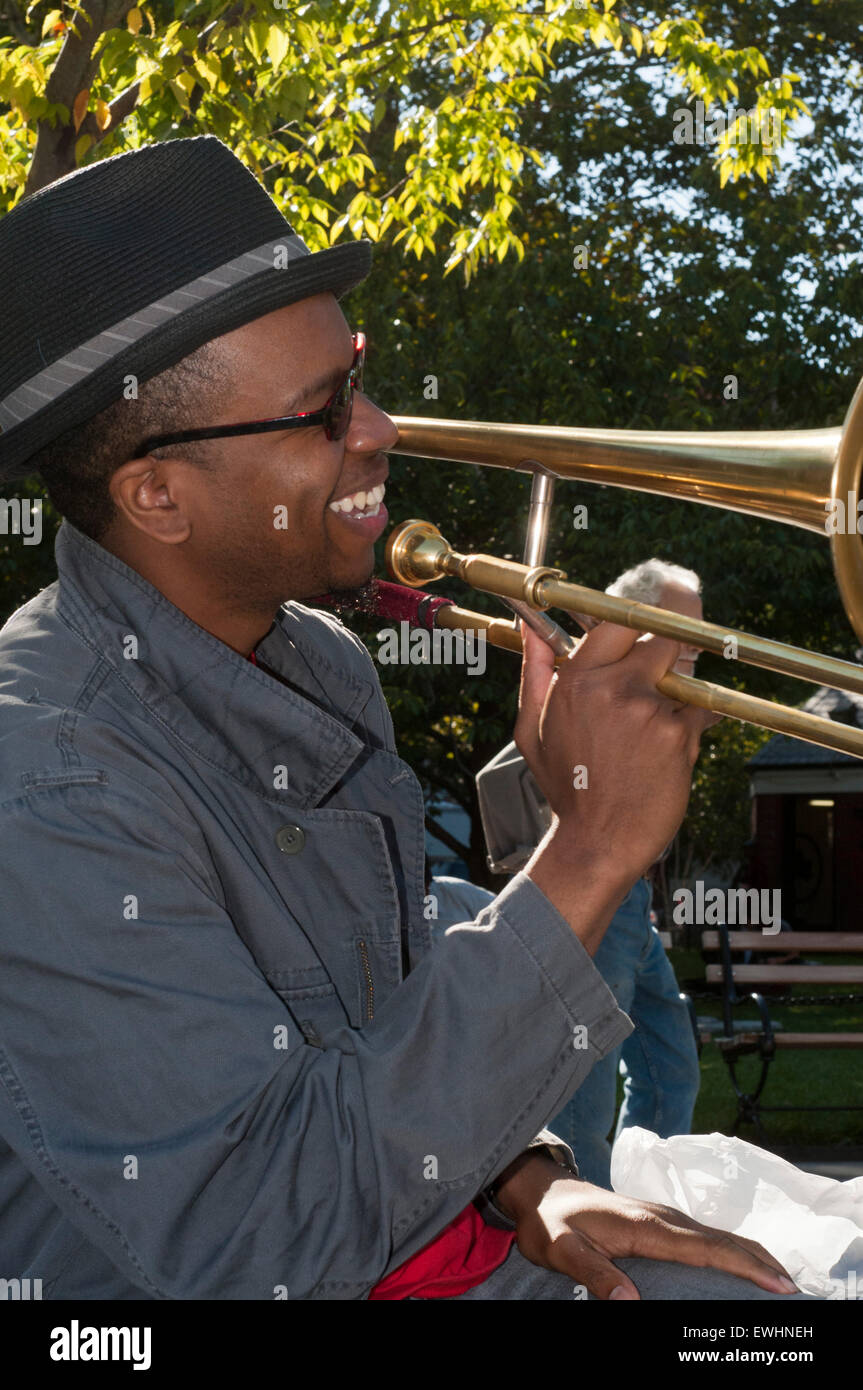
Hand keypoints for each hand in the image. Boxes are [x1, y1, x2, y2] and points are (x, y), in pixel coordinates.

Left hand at [494, 1154, 797, 1300]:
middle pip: (721, 1239)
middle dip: (759, 1260)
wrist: (540, 1188)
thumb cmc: (550, 1220)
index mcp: (644, 1225)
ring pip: (716, 1235)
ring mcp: (661, 1216)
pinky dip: (730, 1249)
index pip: (705, 1247)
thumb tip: (630, 1301)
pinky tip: (740, 1261)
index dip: (743, 1265)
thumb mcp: (561, 1249)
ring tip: (778, 1277)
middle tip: (792, 1287)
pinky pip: (703, 1236)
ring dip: (749, 1254)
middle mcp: (660, 1217)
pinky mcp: (658, 1221)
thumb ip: (594, 1273)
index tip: (776, 1283)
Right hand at [515, 620, 714, 883]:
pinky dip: (690, 723)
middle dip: (679, 632)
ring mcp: (650, 710)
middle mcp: (614, 688)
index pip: (620, 617)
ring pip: (684, 676)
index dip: (649, 603)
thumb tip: (532, 628)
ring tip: (654, 728)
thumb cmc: (566, 787)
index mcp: (577, 680)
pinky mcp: (679, 735)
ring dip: (679, 690)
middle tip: (686, 635)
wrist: (598, 842)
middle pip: (663, 634)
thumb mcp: (532, 730)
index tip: (666, 591)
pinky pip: (698, 711)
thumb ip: (535, 672)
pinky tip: (665, 752)